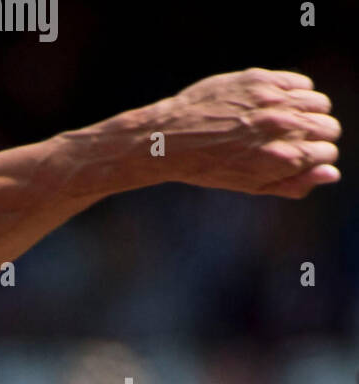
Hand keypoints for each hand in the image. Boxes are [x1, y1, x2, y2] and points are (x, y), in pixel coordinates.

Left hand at [146, 68, 339, 197]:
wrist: (170, 139)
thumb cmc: (208, 167)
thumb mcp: (250, 185)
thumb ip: (293, 183)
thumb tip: (332, 174)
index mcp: (281, 158)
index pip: (328, 152)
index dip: (317, 157)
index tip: (302, 158)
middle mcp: (281, 127)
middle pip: (329, 127)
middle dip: (317, 137)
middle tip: (292, 141)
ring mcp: (273, 101)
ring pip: (319, 103)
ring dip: (308, 113)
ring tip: (284, 122)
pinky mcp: (261, 80)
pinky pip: (301, 82)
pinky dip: (295, 93)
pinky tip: (275, 104)